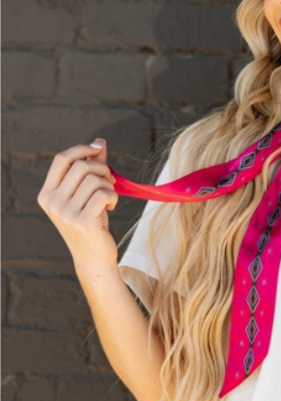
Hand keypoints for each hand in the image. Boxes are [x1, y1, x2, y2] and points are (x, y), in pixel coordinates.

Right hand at [37, 139, 118, 273]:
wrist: (93, 257)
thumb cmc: (92, 222)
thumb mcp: (87, 194)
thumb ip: (91, 168)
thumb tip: (100, 142)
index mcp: (47, 193)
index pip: (62, 159)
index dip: (81, 149)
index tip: (99, 147)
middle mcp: (52, 202)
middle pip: (81, 167)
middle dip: (102, 169)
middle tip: (110, 182)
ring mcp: (65, 213)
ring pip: (94, 180)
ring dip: (108, 185)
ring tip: (109, 198)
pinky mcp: (82, 222)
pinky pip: (103, 194)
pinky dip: (113, 196)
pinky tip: (111, 207)